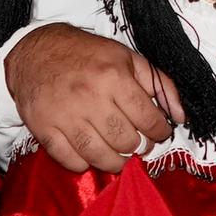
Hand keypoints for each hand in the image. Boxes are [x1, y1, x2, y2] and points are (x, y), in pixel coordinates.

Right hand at [4, 25, 179, 172]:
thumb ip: (159, 84)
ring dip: (116, 162)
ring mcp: (64, 115)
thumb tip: (180, 116)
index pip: (148, 118)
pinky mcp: (44, 127)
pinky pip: (70, 160)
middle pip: (126, 141)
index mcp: (113, 76)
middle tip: (139, 144)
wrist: (36, 51)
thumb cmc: (87, 56)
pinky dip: (85, 163)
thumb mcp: (128, 58)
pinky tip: (91, 154)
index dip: (159, 131)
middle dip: (139, 147)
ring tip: (121, 156)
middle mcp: (89, 97)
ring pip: (100, 155)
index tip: (159, 133)